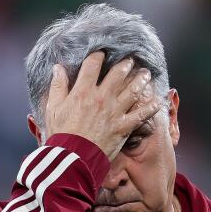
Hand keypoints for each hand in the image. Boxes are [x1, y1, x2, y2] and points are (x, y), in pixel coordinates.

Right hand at [41, 50, 159, 160]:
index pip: (92, 65)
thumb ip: (57, 86)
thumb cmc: (61, 134)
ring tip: (146, 74)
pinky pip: (141, 115)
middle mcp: (101, 98)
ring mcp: (114, 112)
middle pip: (118, 74)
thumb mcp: (52, 108)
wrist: (73, 158)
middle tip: (131, 60)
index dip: (98, 55)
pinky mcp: (123, 127)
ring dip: (141, 80)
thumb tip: (57, 68)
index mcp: (82, 91)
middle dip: (126, 64)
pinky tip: (158, 102)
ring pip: (132, 90)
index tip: (102, 53)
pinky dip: (151, 108)